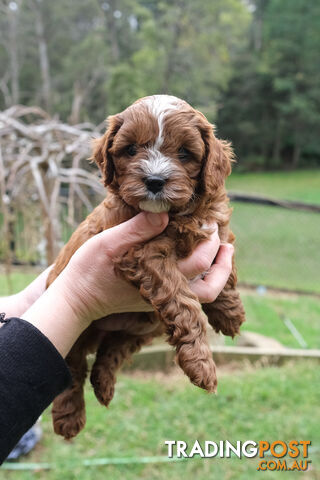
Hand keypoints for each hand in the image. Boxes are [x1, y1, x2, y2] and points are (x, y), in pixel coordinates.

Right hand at [22, 212, 232, 356]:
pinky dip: (199, 277)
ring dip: (215, 275)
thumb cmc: (90, 270)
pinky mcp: (153, 297)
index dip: (210, 243)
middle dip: (222, 265)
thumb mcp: (110, 243)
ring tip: (221, 255)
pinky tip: (194, 259)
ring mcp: (160, 297)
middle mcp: (165, 292)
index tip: (211, 223)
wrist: (76, 299)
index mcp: (159, 277)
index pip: (198, 264)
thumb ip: (137, 228)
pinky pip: (187, 291)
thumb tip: (164, 213)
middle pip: (208, 288)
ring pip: (200, 294)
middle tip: (228, 244)